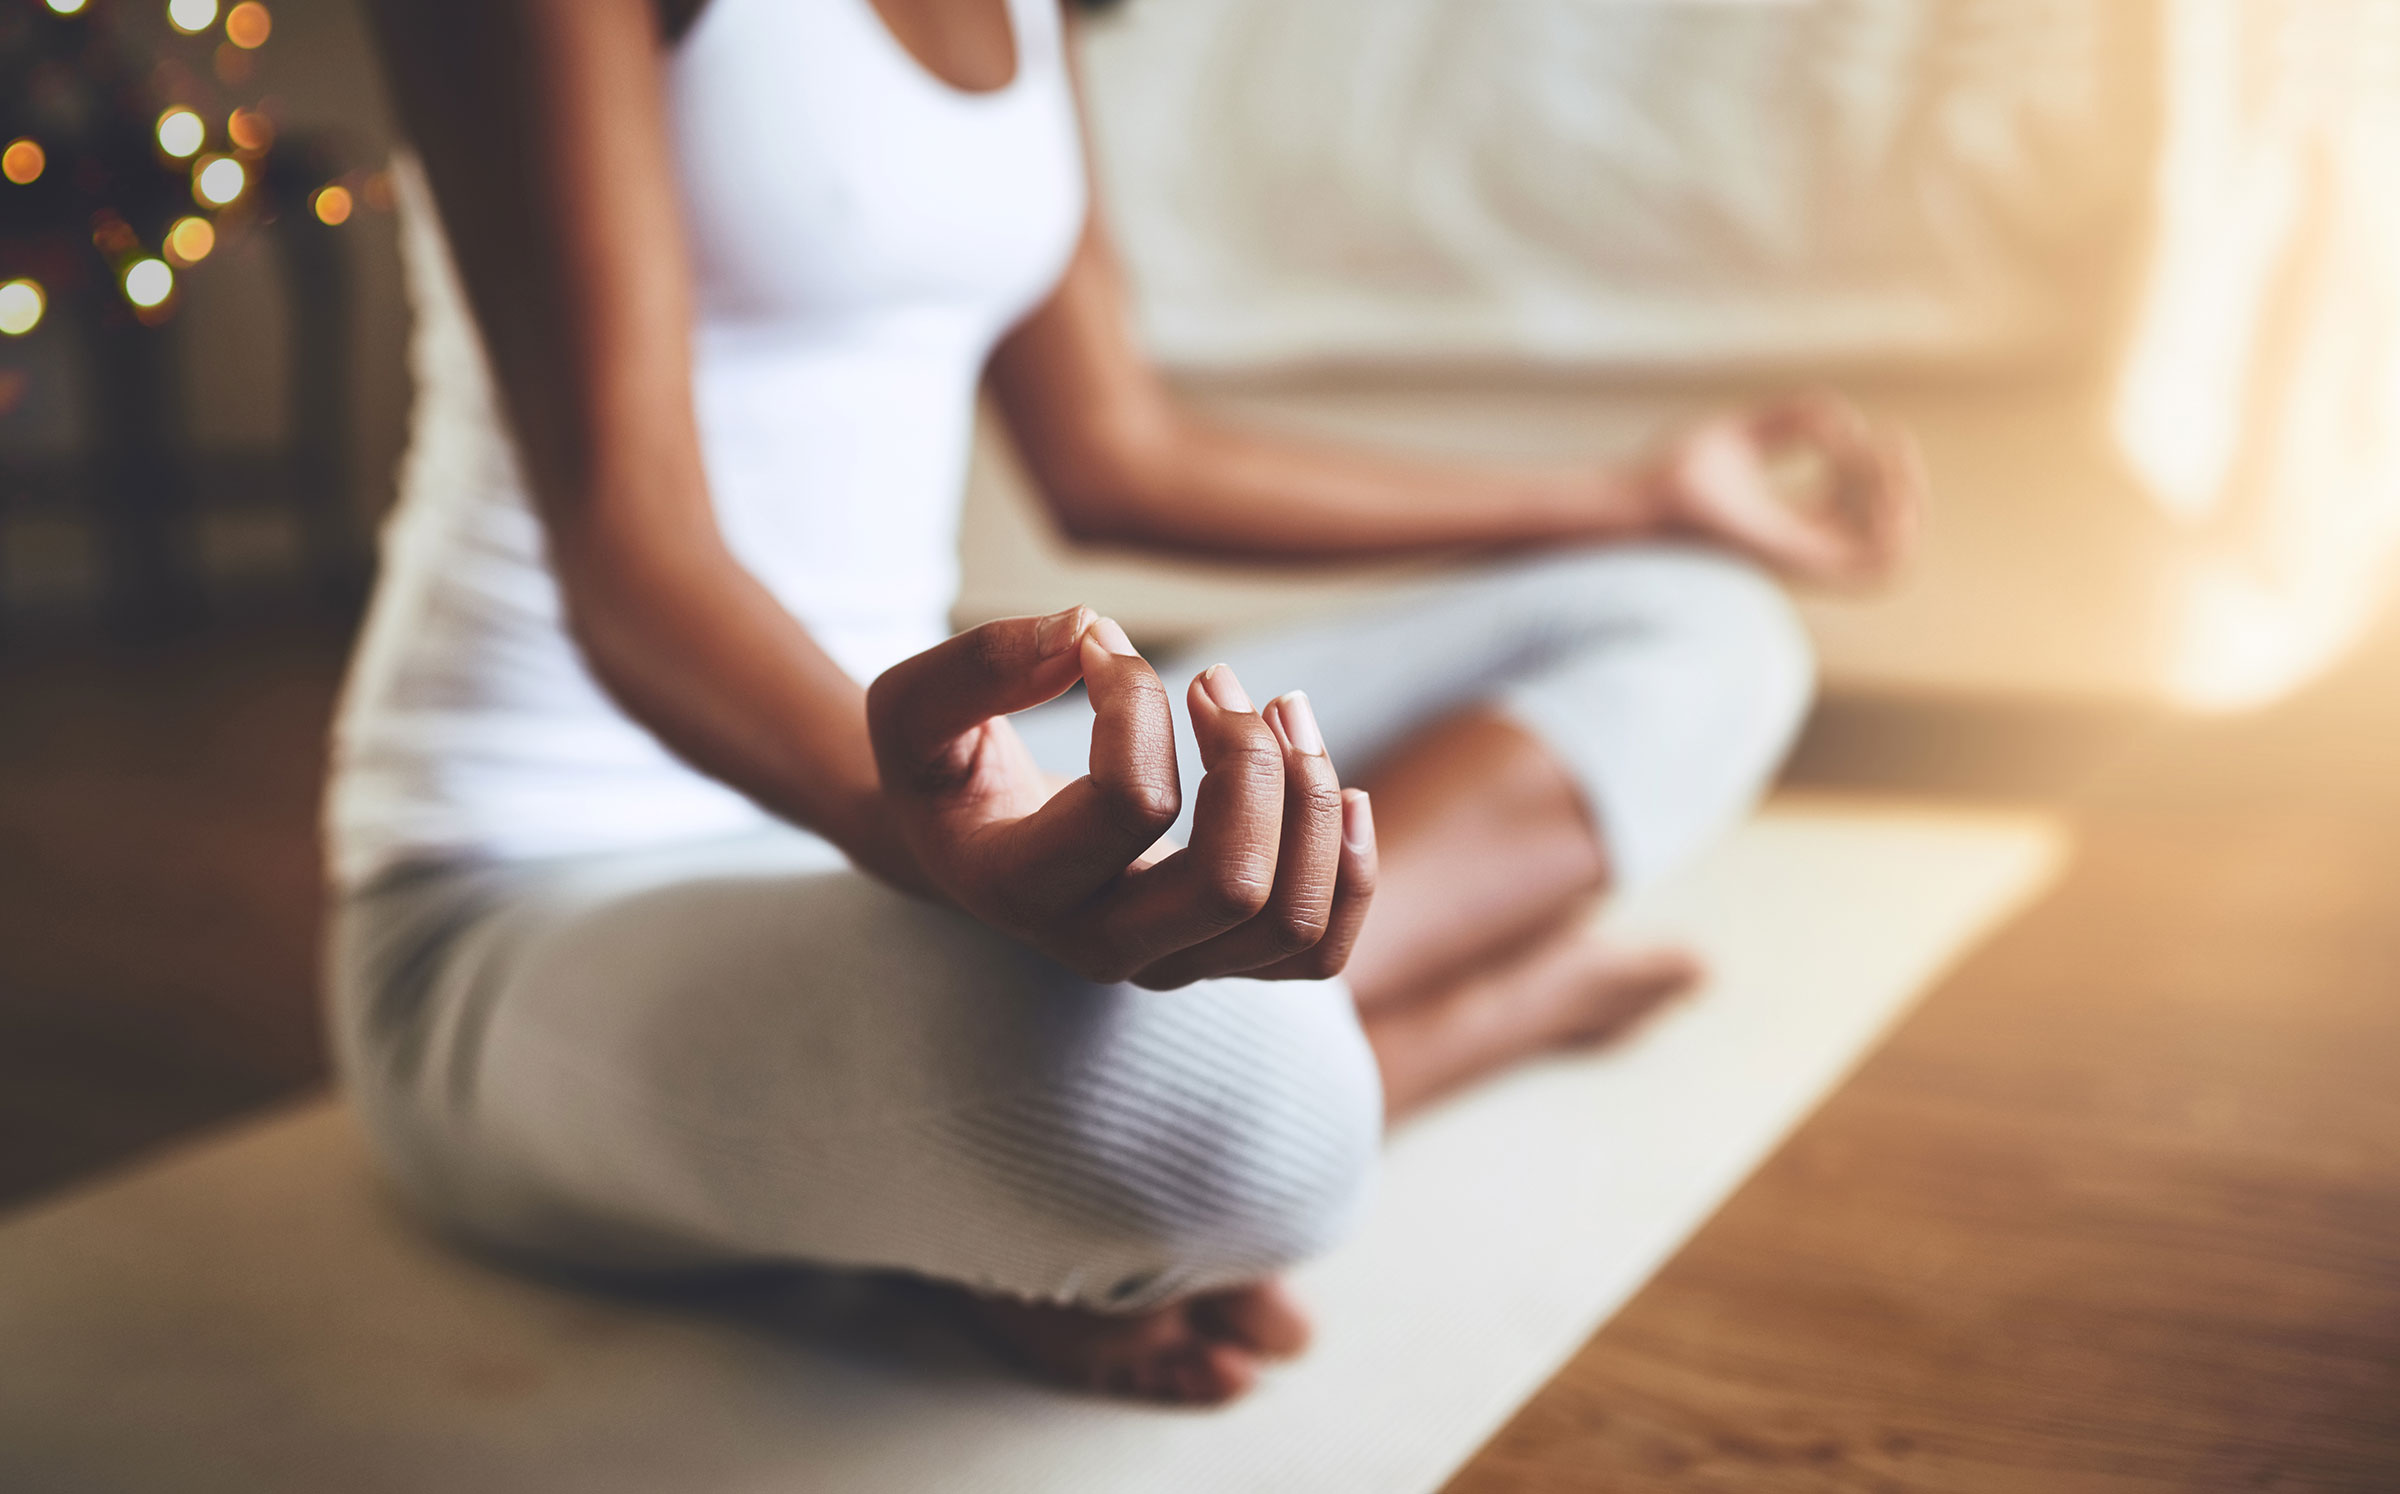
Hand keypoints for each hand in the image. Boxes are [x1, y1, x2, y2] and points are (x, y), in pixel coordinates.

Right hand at [865, 607, 1375, 988]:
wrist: (958, 846)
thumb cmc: (942, 769)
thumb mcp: (915, 707)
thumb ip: (983, 665)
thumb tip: (1089, 629)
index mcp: (1022, 889)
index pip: (1133, 804)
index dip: (1139, 702)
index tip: (1103, 642)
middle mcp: (1100, 946)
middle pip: (1234, 885)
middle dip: (1252, 764)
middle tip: (1220, 682)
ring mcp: (1169, 963)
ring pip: (1294, 920)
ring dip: (1314, 802)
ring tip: (1284, 710)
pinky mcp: (1218, 956)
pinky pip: (1321, 951)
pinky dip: (1349, 869)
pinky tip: (1342, 790)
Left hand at [1640, 392, 1923, 587]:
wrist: (1634, 503)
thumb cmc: (1669, 475)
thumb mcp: (1744, 433)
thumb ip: (1792, 421)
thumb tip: (1843, 424)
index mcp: (1790, 526)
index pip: (1859, 512)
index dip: (1874, 470)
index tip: (1855, 427)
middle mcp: (1803, 550)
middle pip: (1885, 535)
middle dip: (1903, 485)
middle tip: (1888, 440)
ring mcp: (1803, 563)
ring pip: (1891, 555)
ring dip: (1905, 503)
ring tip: (1883, 454)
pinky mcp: (1799, 565)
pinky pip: (1874, 563)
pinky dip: (1890, 517)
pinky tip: (1862, 466)